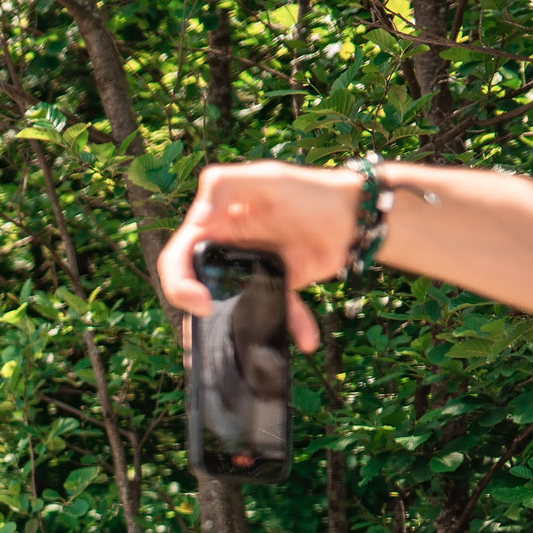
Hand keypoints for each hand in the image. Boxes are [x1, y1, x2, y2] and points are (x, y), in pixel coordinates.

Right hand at [159, 161, 360, 351]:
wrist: (355, 214)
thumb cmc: (308, 190)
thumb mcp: (264, 179)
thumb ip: (224, 185)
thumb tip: (195, 220)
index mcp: (213, 227)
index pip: (178, 259)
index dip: (179, 284)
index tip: (201, 302)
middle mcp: (225, 252)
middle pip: (197, 290)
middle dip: (199, 319)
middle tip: (210, 335)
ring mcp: (250, 272)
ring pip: (233, 308)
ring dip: (239, 332)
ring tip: (248, 353)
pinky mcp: (277, 286)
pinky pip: (275, 312)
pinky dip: (291, 326)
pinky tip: (306, 338)